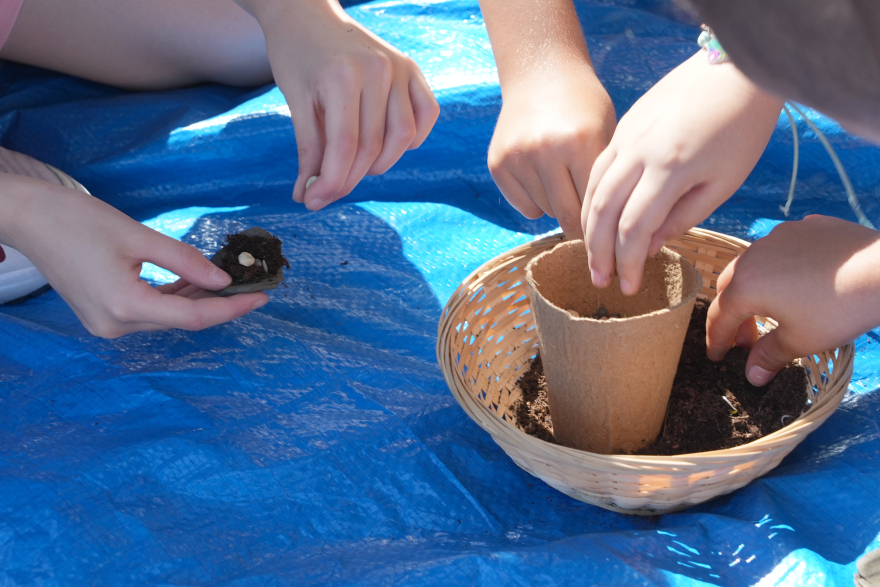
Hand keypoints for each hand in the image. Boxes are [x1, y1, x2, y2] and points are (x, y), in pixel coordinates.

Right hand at [2, 175, 266, 337]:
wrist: (26, 218)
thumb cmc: (76, 220)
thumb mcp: (139, 236)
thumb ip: (184, 261)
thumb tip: (223, 281)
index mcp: (124, 306)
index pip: (194, 317)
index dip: (232, 309)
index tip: (263, 297)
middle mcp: (116, 325)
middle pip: (182, 319)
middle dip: (220, 304)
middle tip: (253, 284)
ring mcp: (107, 324)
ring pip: (167, 316)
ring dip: (198, 300)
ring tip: (231, 280)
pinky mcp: (103, 315)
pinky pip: (149, 311)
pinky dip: (174, 297)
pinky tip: (195, 281)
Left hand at [238, 0, 438, 210]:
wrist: (308, 14)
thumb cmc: (296, 57)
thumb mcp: (295, 102)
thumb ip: (308, 150)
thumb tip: (307, 196)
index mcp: (342, 76)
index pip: (345, 147)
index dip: (331, 182)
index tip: (312, 202)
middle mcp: (378, 70)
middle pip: (373, 147)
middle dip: (349, 179)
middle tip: (327, 191)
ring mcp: (400, 68)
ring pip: (402, 137)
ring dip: (380, 164)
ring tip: (355, 165)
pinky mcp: (412, 70)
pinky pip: (426, 115)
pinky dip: (412, 138)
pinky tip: (388, 145)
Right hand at [488, 63, 614, 237]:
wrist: (542, 75)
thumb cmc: (584, 109)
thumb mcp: (606, 133)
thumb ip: (604, 178)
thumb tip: (606, 230)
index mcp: (580, 142)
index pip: (594, 204)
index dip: (603, 219)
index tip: (609, 228)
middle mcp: (545, 150)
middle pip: (566, 215)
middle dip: (580, 225)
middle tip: (590, 226)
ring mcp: (518, 157)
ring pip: (546, 211)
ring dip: (559, 207)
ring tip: (566, 185)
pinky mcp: (498, 164)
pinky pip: (524, 206)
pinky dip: (537, 202)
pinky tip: (544, 181)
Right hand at [582, 52, 782, 293]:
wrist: (735, 68)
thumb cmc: (740, 128)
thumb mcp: (723, 182)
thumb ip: (683, 217)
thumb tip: (647, 247)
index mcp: (669, 169)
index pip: (633, 228)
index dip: (627, 263)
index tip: (629, 287)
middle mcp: (638, 153)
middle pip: (603, 212)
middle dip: (598, 252)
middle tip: (599, 281)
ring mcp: (626, 136)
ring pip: (593, 190)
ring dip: (589, 228)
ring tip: (593, 256)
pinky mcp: (624, 125)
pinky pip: (597, 168)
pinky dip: (592, 198)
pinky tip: (597, 218)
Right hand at [706, 215, 879, 385]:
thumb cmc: (838, 309)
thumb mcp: (800, 341)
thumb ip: (768, 356)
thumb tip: (752, 376)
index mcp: (746, 285)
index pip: (719, 317)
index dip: (717, 340)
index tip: (718, 357)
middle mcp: (753, 256)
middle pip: (730, 287)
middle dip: (733, 314)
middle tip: (746, 338)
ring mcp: (779, 236)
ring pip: (753, 264)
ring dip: (754, 288)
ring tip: (771, 308)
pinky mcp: (805, 227)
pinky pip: (781, 249)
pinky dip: (780, 268)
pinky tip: (799, 280)